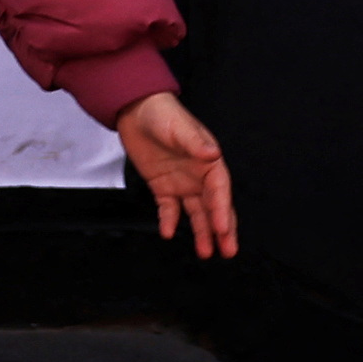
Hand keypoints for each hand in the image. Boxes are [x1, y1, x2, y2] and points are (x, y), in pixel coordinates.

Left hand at [118, 92, 237, 258]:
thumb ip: (195, 142)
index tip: (224, 228)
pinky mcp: (163, 186)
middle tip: (228, 250)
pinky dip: (169, 220)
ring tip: (206, 252)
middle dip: (222, 230)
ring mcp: (182, 183)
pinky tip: (168, 232)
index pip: (220, 191)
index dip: (222, 210)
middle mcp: (199, 176)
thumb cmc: (162, 113)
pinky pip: (168, 208)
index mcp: (209, 162)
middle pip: (214, 207)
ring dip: (202, 232)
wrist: (134, 109)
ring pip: (196, 213)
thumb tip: (212, 153)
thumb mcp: (179, 127)